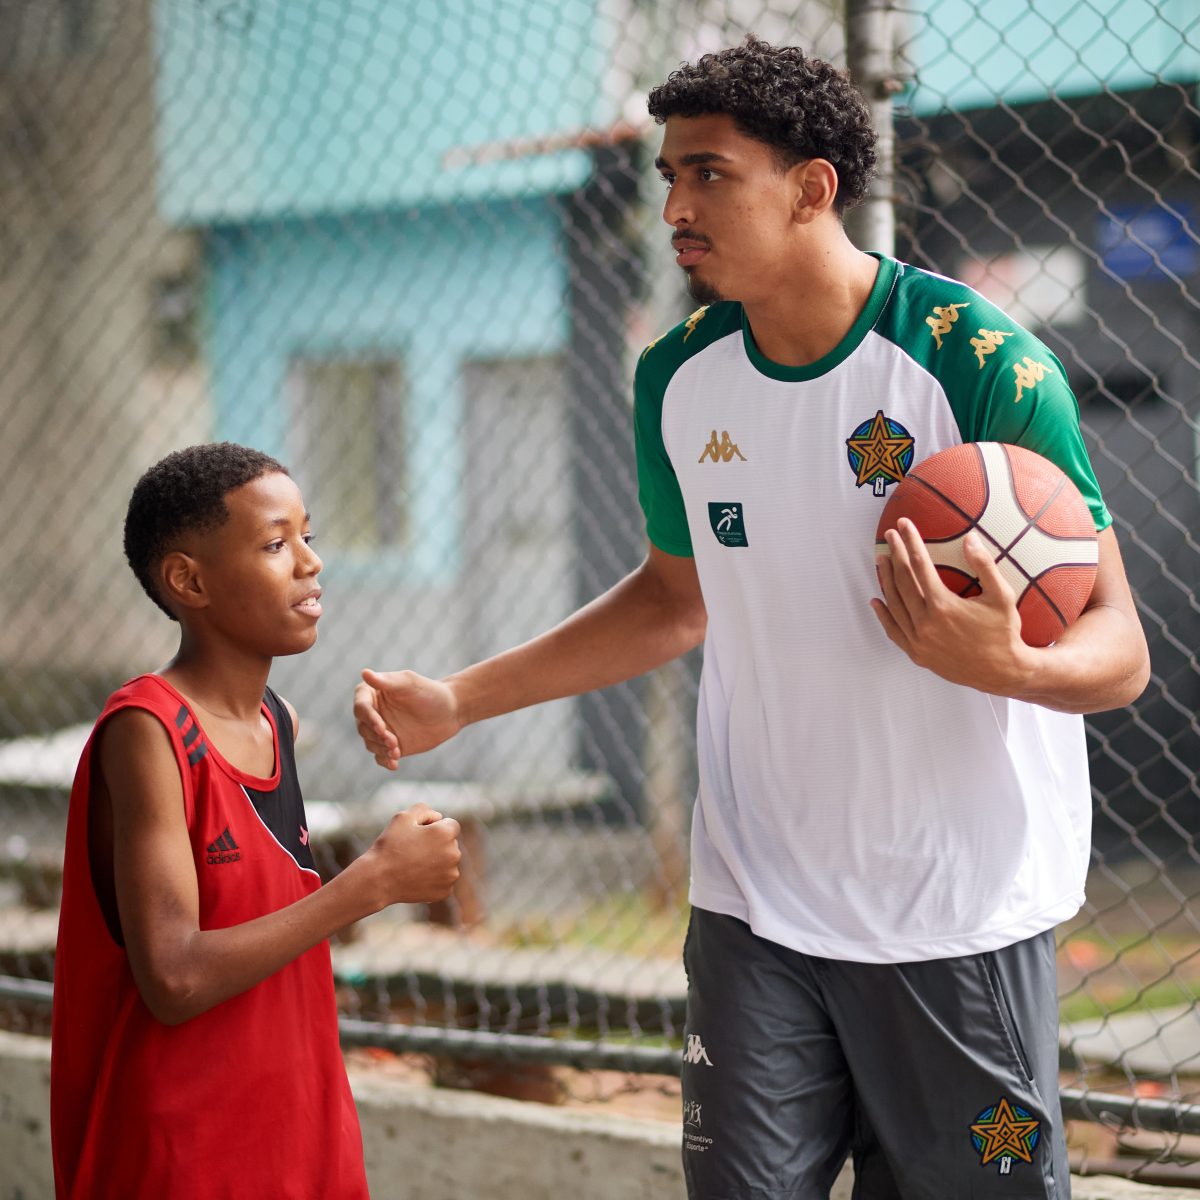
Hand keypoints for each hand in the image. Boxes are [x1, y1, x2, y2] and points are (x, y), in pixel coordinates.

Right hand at [354, 668, 462, 768]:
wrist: (450, 711)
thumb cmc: (430, 692)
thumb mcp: (410, 683)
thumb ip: (388, 681)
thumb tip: (364, 673)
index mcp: (372, 694)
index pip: (361, 707)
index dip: (368, 718)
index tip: (380, 726)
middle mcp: (373, 713)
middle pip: (363, 728)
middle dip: (376, 737)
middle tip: (393, 742)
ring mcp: (381, 730)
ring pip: (370, 743)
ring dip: (381, 749)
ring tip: (397, 752)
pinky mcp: (391, 745)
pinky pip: (380, 756)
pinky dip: (384, 761)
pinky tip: (394, 764)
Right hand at [356, 803, 461, 907]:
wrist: (378, 879)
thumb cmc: (390, 846)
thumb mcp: (403, 817)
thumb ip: (425, 810)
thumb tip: (439, 818)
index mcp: (446, 833)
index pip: (451, 825)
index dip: (434, 828)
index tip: (418, 836)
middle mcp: (454, 854)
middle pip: (450, 844)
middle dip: (437, 844)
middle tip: (413, 851)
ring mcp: (451, 875)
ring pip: (448, 862)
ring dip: (437, 861)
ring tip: (414, 865)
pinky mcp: (445, 891)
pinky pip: (444, 880)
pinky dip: (433, 879)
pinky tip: (416, 878)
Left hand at [871, 519, 1036, 694]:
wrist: (1002, 672)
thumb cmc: (1004, 633)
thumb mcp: (1002, 597)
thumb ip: (985, 565)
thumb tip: (969, 538)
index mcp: (944, 606)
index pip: (920, 565)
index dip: (911, 541)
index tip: (903, 525)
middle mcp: (926, 623)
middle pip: (902, 580)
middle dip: (895, 554)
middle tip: (889, 536)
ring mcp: (918, 640)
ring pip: (895, 604)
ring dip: (886, 580)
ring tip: (882, 560)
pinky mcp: (917, 653)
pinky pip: (894, 631)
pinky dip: (884, 615)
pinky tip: (877, 600)